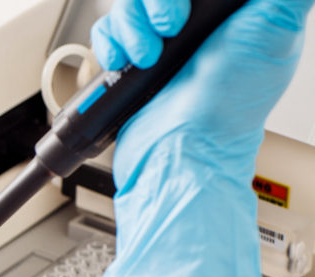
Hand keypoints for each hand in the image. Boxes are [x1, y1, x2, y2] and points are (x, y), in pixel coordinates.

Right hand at [89, 0, 312, 276]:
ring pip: (128, 6)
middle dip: (154, 5)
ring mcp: (158, 44)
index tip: (188, 7)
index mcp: (230, 14)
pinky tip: (126, 62)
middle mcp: (192, 26)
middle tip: (171, 28)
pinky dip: (110, 44)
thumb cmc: (228, 109)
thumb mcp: (274, 31)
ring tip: (147, 56)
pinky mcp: (128, 64)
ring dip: (130, 27)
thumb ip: (282, 1)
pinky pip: (107, 33)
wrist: (181, 150)